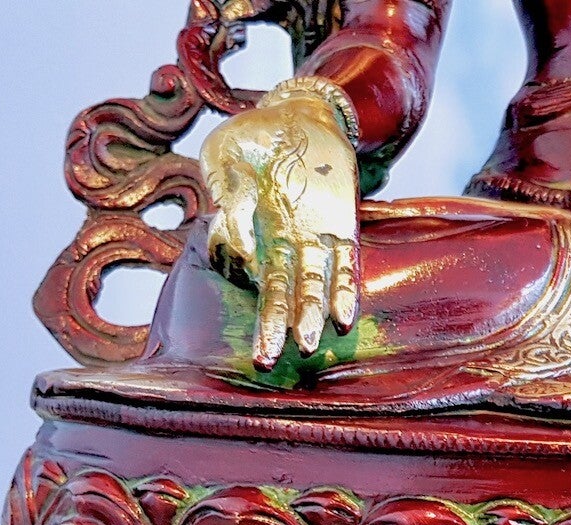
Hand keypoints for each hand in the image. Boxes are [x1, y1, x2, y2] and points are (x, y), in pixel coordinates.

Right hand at [200, 80, 360, 370]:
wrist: (301, 114)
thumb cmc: (255, 139)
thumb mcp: (226, 155)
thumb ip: (227, 195)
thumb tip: (234, 237)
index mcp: (248, 232)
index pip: (239, 268)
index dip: (232, 267)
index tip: (224, 248)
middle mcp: (282, 245)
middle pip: (276, 293)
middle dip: (270, 328)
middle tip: (263, 364)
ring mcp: (314, 239)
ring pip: (311, 286)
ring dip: (307, 316)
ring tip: (303, 346)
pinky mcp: (344, 228)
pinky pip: (346, 266)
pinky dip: (344, 291)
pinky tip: (343, 320)